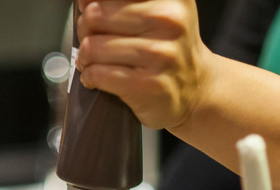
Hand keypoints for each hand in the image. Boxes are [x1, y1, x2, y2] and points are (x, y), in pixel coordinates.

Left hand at [75, 0, 210, 128]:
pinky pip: (98, 73)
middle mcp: (169, 19)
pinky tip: (95, 78)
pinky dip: (89, 77)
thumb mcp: (157, 12)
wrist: (195, 90)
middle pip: (94, 15)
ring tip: (92, 62)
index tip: (91, 10)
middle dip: (85, 30)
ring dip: (85, 57)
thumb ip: (122, 3)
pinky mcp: (148, 83)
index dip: (93, 4)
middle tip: (92, 40)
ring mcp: (160, 53)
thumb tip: (83, 0)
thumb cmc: (166, 49)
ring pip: (92, 46)